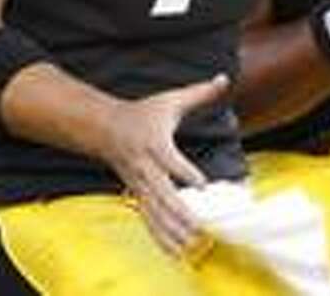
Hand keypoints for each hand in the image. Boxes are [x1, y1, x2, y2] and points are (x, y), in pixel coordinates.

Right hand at [96, 74, 230, 254]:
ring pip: (154, 211)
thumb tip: (224, 78)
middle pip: (161, 193)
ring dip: (171, 229)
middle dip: (179, 211)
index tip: (202, 184)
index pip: (170, 161)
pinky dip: (161, 235)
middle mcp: (145, 167)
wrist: (105, 128)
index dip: (185, 173)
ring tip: (190, 245)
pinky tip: (175, 251)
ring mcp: (139, 184)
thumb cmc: (144, 112)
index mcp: (155, 143)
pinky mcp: (138, 194)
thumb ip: (199, 92)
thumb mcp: (171, 99)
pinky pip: (149, 218)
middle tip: (198, 227)